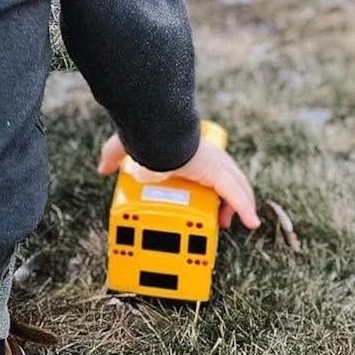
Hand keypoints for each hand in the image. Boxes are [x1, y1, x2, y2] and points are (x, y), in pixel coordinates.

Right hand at [97, 132, 259, 230]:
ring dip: (241, 207)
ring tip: (239, 223)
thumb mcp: (127, 148)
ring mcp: (215, 165)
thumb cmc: (143, 134)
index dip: (214, 185)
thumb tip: (102, 169)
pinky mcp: (217, 174)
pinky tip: (252, 223)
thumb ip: (115, 158)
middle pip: (230, 179)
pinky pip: (237, 196)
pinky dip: (246, 209)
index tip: (209, 202)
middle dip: (230, 201)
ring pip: (238, 188)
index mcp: (191, 151)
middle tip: (224, 219)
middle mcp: (208, 156)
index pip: (211, 167)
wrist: (152, 131)